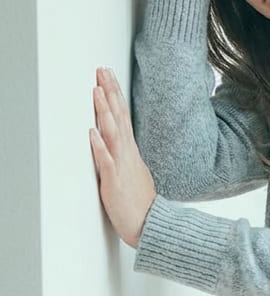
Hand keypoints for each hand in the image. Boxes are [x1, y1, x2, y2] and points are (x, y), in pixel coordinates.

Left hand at [90, 67, 156, 248]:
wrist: (151, 224)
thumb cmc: (140, 202)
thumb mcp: (133, 171)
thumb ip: (123, 153)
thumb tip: (112, 138)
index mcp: (130, 151)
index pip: (122, 115)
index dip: (115, 95)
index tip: (108, 76)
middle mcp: (127, 153)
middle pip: (118, 117)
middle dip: (110, 93)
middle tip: (102, 71)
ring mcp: (122, 166)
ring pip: (113, 133)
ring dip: (104, 112)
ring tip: (96, 91)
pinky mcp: (115, 182)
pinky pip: (107, 161)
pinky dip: (99, 146)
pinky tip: (92, 132)